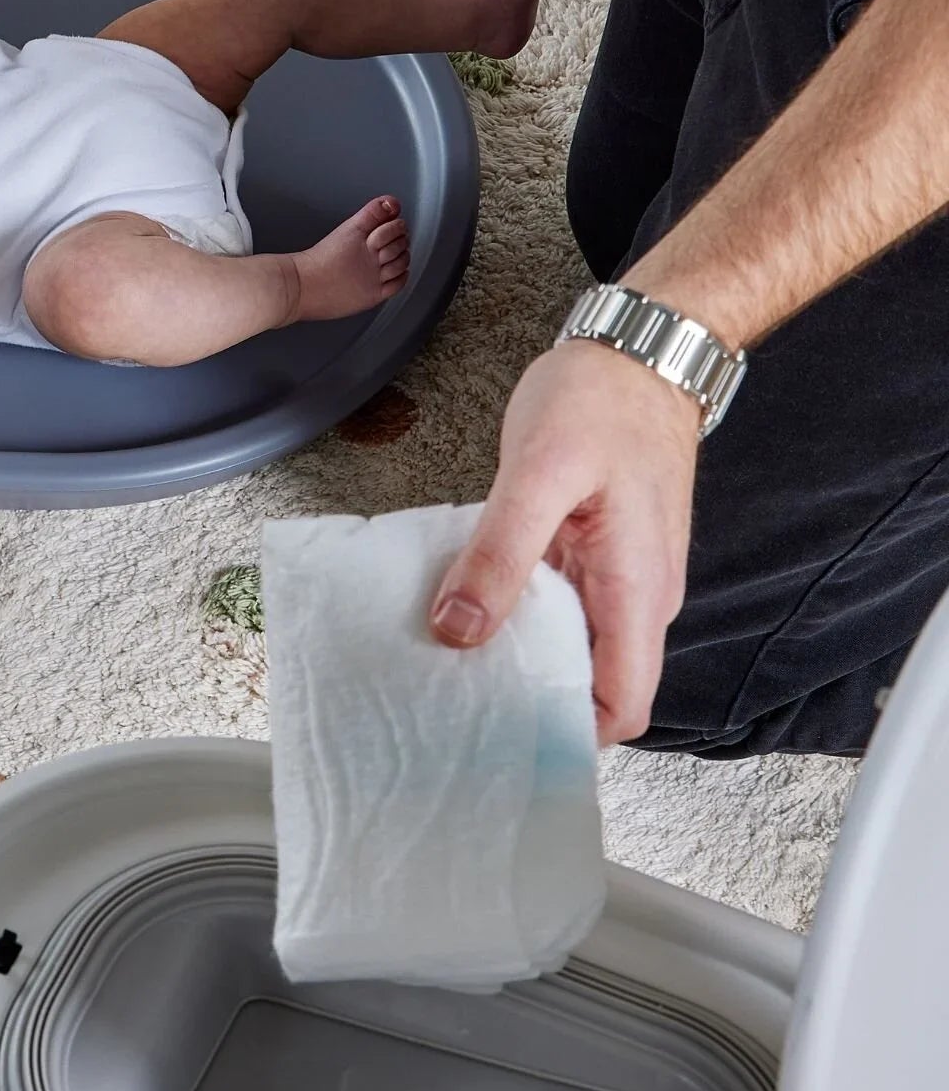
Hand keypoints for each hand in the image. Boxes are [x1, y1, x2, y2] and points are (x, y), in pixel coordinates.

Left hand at [428, 341, 700, 744]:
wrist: (640, 349)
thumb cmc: (602, 401)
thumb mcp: (537, 473)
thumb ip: (500, 554)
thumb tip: (459, 629)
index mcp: (636, 590)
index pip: (622, 705)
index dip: (570, 736)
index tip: (505, 741)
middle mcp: (637, 595)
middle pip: (592, 684)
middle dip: (530, 701)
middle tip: (456, 704)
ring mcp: (618, 575)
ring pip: (571, 644)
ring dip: (519, 655)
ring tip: (450, 661)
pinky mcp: (597, 552)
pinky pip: (559, 603)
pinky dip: (519, 612)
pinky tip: (469, 603)